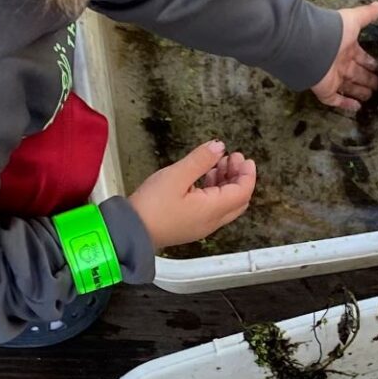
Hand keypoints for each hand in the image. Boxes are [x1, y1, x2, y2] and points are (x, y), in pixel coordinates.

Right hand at [130, 141, 256, 248]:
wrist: (130, 231)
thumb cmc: (152, 206)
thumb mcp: (176, 176)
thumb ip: (200, 160)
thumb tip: (219, 147)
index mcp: (213, 209)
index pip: (243, 192)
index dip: (247, 174)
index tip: (244, 158)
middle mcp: (211, 221)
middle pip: (238, 200)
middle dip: (239, 178)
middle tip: (232, 158)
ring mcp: (201, 226)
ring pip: (225, 204)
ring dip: (226, 184)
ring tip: (217, 164)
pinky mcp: (190, 226)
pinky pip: (211, 208)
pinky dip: (214, 192)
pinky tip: (203, 178)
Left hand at [311, 2, 377, 113]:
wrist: (311, 45)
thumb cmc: (334, 32)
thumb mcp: (353, 20)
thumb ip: (367, 14)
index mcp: (346, 48)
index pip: (361, 57)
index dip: (371, 63)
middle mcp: (340, 63)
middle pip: (357, 74)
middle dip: (368, 79)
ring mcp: (333, 78)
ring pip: (349, 87)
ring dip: (360, 92)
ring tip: (372, 97)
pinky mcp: (326, 90)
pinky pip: (337, 100)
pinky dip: (347, 104)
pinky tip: (358, 108)